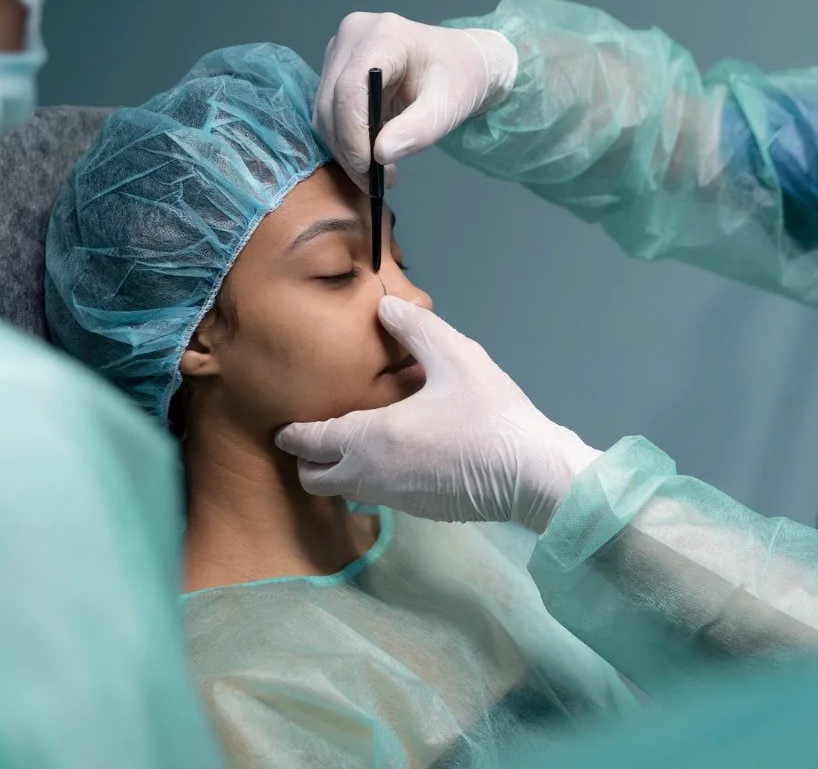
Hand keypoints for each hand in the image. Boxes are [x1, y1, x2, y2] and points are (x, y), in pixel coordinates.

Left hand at [276, 296, 599, 529]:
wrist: (530, 472)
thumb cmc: (490, 413)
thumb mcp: (455, 356)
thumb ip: (415, 329)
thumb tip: (385, 306)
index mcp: (370, 437)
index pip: (309, 442)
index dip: (293, 432)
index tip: (287, 423)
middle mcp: (371, 475)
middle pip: (314, 479)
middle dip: (308, 459)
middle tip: (319, 435)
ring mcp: (394, 498)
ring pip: (345, 492)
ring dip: (339, 471)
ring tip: (357, 442)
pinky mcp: (418, 511)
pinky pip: (376, 497)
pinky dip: (372, 480)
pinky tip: (400, 456)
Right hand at [313, 12, 517, 187]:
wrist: (463, 63)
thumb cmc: (461, 78)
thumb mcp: (449, 107)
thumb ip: (418, 130)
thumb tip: (381, 153)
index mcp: (384, 35)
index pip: (351, 88)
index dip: (353, 133)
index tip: (368, 169)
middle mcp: (354, 35)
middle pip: (331, 101)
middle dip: (348, 149)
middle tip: (374, 183)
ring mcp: (342, 50)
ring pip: (324, 110)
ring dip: (345, 149)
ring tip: (377, 175)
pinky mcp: (338, 67)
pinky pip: (329, 111)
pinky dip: (345, 140)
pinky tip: (371, 157)